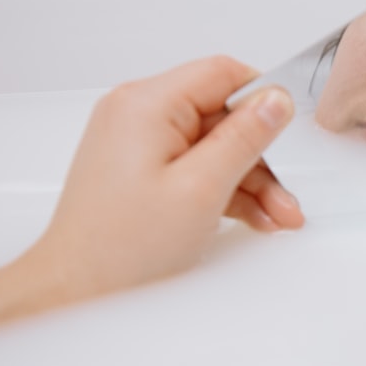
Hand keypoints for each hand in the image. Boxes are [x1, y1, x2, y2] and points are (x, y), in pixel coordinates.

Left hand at [30, 55, 303, 297]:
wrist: (78, 291)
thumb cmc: (122, 248)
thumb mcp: (202, 188)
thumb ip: (244, 138)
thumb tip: (275, 100)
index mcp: (146, 104)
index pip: (222, 74)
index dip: (262, 100)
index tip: (287, 132)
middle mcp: (138, 114)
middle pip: (222, 117)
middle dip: (259, 158)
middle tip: (284, 195)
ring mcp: (138, 141)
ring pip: (214, 146)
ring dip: (249, 180)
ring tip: (275, 217)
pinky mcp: (141, 167)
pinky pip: (195, 165)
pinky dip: (224, 189)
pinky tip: (252, 217)